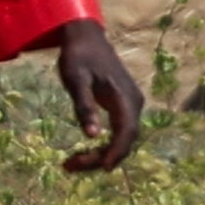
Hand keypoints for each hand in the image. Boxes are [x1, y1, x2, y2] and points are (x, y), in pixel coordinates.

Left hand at [49, 17, 144, 173]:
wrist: (86, 36)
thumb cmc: (79, 56)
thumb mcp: (76, 79)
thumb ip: (85, 105)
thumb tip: (93, 135)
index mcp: (126, 97)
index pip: (127, 132)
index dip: (116, 152)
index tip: (101, 167)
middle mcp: (133, 104)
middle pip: (125, 140)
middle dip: (101, 157)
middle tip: (71, 166)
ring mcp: (130, 105)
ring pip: (122, 139)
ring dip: (101, 154)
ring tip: (72, 164)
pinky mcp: (123, 106)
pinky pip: (118, 132)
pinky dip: (103, 145)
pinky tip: (84, 152)